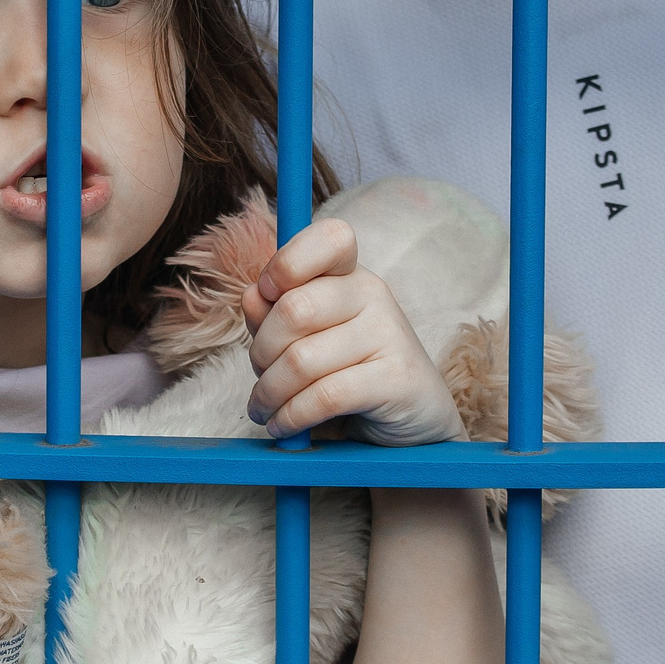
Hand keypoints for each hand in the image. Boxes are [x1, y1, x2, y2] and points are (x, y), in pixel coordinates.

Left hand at [242, 218, 466, 445]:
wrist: (413, 422)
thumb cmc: (350, 374)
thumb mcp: (307, 339)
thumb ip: (275, 316)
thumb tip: (251, 296)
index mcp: (350, 274)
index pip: (329, 237)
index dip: (287, 262)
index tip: (267, 293)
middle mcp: (373, 294)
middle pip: (295, 309)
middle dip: (262, 353)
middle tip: (261, 378)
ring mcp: (389, 334)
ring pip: (302, 360)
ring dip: (270, 393)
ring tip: (266, 410)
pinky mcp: (397, 378)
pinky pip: (325, 395)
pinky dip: (292, 416)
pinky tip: (285, 426)